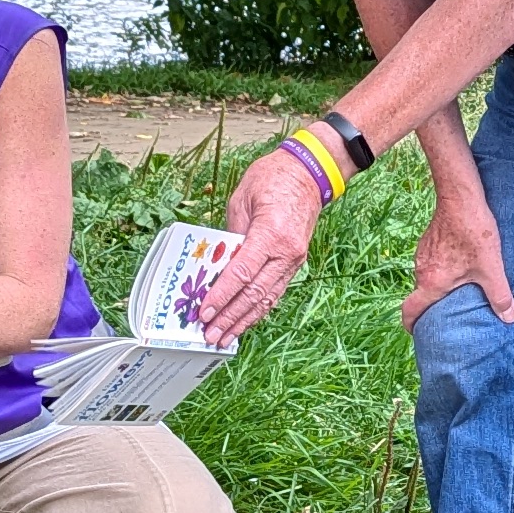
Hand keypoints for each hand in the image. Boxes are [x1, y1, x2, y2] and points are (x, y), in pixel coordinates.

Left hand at [197, 143, 326, 344]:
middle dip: (229, 317)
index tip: (205, 312)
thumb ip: (230, 235)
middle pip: (254, 294)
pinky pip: (274, 292)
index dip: (221, 296)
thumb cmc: (273, 179)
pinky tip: (245, 321)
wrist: (308, 175)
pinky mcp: (295, 263)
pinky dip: (259, 309)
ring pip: (266, 299)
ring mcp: (294, 260)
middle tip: (210, 335)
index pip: (242, 274)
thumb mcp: (242, 199)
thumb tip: (216, 265)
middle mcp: (286, 253)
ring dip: (244, 320)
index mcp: (272, 234)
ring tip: (225, 337)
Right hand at [399, 186, 513, 329]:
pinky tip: (461, 264)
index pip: (410, 311)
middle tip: (449, 314)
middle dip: (433, 306)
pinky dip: (442, 268)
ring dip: (440, 285)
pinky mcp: (429, 240)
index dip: (411, 325)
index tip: (417, 332)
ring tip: (460, 289)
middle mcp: (421, 270)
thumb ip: (499, 296)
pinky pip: (432, 262)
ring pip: (428, 277)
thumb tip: (509, 318)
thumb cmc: (474, 232)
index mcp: (431, 282)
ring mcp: (422, 254)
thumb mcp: (491, 268)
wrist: (461, 197)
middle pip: (422, 295)